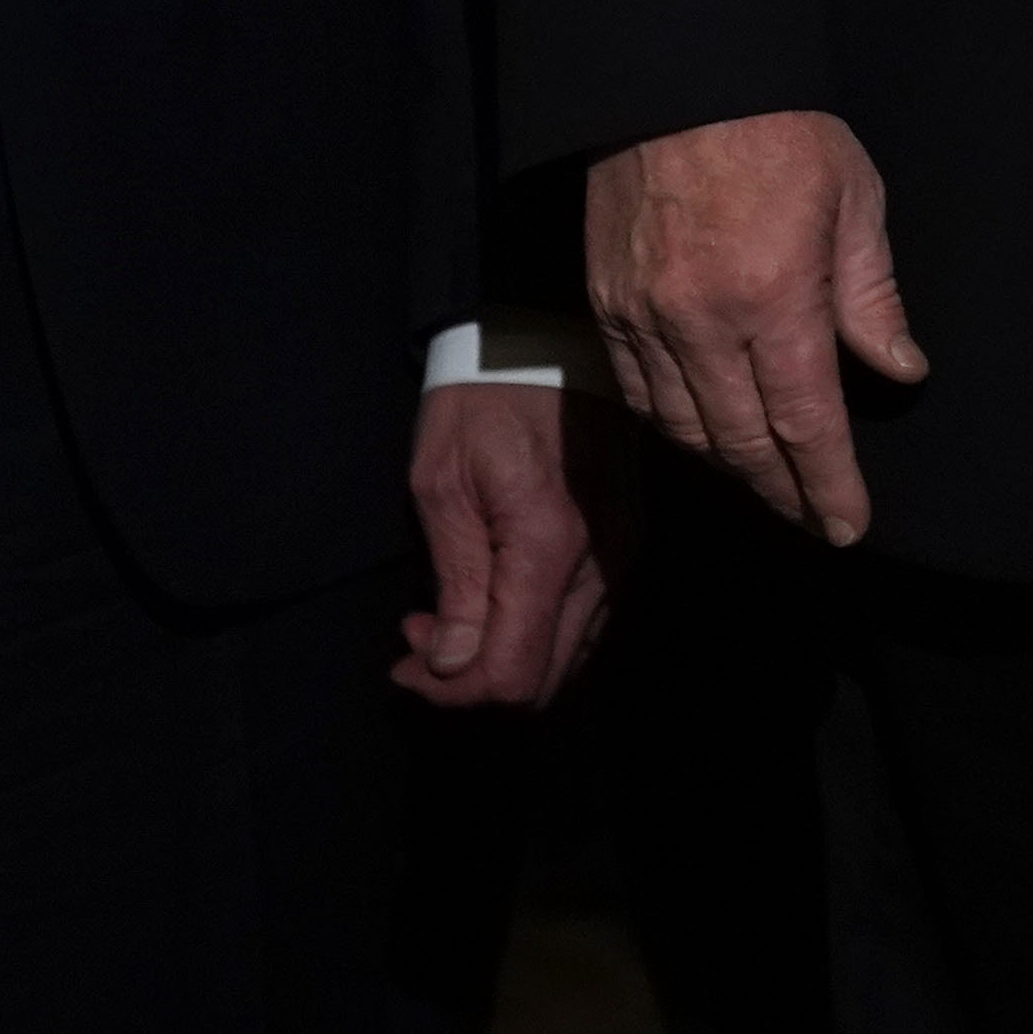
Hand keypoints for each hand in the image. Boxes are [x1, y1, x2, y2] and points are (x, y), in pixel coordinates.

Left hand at [394, 377, 610, 707]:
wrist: (545, 341)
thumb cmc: (481, 402)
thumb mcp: (442, 485)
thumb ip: (457, 582)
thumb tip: (454, 665)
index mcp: (550, 545)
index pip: (513, 672)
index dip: (453, 692)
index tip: (404, 663)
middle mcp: (604, 562)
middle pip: (547, 681)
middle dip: (473, 681)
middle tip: (420, 642)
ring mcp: (625, 554)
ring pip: (572, 659)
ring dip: (504, 659)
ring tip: (447, 620)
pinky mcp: (628, 543)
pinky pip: (586, 625)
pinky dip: (535, 634)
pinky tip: (491, 602)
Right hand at [587, 108, 926, 542]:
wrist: (676, 75)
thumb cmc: (782, 128)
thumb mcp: (854, 198)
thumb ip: (872, 297)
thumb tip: (900, 371)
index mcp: (776, 293)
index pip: (805, 420)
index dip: (827, 482)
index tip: (849, 526)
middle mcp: (703, 320)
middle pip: (741, 440)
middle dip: (781, 491)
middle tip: (813, 519)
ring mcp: (644, 317)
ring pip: (684, 428)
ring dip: (729, 466)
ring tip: (769, 484)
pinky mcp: (605, 306)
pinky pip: (639, 394)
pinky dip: (675, 428)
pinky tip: (706, 435)